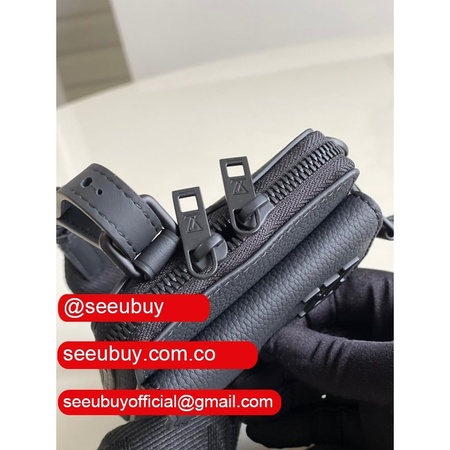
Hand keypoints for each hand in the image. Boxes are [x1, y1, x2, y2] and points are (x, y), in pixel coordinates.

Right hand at [233, 268, 392, 449]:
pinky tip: (267, 428)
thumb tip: (281, 343)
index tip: (256, 336)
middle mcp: (379, 345)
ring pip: (312, 386)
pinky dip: (293, 427)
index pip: (328, 300)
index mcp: (393, 312)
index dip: (287, 318)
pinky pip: (325, 421)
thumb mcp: (391, 370)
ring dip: (273, 397)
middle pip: (311, 347)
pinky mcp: (373, 423)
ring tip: (240, 403)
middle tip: (236, 375)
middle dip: (270, 364)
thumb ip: (334, 357)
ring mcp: (374, 384)